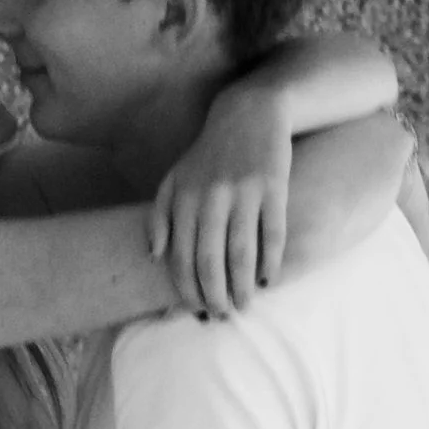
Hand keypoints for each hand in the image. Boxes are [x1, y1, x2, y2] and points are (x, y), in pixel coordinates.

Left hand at [148, 81, 288, 311]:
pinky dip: (271, 262)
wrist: (250, 114)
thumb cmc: (208, 155)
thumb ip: (159, 215)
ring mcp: (243, 192)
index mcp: (184, 199)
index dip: (188, 289)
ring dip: (242, 286)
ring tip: (244, 305)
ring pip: (241, 253)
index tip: (196, 309)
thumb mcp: (174, 178)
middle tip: (220, 315)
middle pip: (210, 261)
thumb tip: (155, 256)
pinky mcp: (273, 187)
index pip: (181, 257)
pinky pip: (273, 233)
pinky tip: (268, 280)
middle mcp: (211, 197)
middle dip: (214, 296)